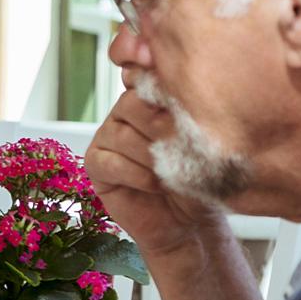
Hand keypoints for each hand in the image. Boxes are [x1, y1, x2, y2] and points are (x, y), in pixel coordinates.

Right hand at [85, 90, 232, 259]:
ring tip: (172, 172)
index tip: (160, 77)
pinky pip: (109, 161)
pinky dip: (137, 175)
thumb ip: (189, 114)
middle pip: (131, 103)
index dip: (149, 76)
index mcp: (154, 99)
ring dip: (150, 156)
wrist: (190, 223)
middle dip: (160, 126)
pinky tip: (156, 186)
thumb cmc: (200, 181)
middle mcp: (127, 113)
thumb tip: (181, 90)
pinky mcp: (96, 164)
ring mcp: (108, 137)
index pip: (145, 77)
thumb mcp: (204, 144)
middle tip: (181, 147)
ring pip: (120, 134)